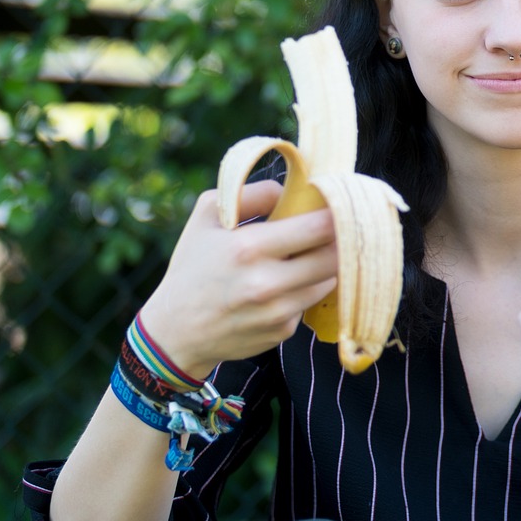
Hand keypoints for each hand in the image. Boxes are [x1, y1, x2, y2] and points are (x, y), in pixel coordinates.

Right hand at [139, 181, 338, 377]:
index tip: (345, 204)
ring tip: (308, 254)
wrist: (175, 331)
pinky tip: (287, 285)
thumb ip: (253, 194)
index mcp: (248, 248)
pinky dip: (306, 290)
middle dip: (342, 239)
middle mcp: (267, 283)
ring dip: (326, 265)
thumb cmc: (193, 265)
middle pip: (335, 256)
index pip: (319, 228)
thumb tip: (293, 189)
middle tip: (341, 227)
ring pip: (329, 279)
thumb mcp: (208, 216)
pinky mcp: (283, 331)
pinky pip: (310, 301)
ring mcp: (278, 312)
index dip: (340, 214)